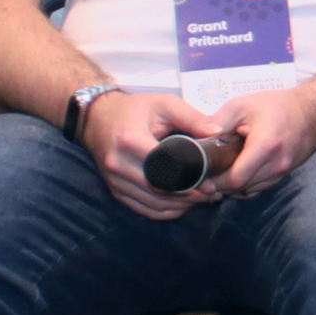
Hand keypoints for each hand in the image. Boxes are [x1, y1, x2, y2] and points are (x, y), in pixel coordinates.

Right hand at [80, 91, 222, 220]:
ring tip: (202, 200)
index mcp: (132, 141)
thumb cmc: (134, 109)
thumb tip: (218, 133)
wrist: (97, 117)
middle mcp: (119, 165)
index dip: (189, 179)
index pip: (163, 168)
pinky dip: (163, 211)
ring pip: (151, 204)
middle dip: (188, 196)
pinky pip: (141, 209)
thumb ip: (192, 118)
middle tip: (211, 194)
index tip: (209, 183)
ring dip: (179, 206)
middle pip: (159, 191)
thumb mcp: (164, 103)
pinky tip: (182, 206)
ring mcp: (115, 180)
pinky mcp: (115, 190)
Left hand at [205, 85, 315, 197]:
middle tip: (204, 173)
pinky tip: (237, 171)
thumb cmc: (276, 105)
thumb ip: (216, 122)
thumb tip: (196, 141)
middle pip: (240, 188)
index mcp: (265, 146)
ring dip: (232, 186)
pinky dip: (245, 184)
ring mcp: (282, 172)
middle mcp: (276, 165)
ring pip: (249, 191)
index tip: (201, 175)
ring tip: (220, 171)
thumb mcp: (241, 105)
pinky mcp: (283, 174)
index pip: (235, 179)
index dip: (215, 181)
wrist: (314, 110)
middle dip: (220, 184)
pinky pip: (259, 187)